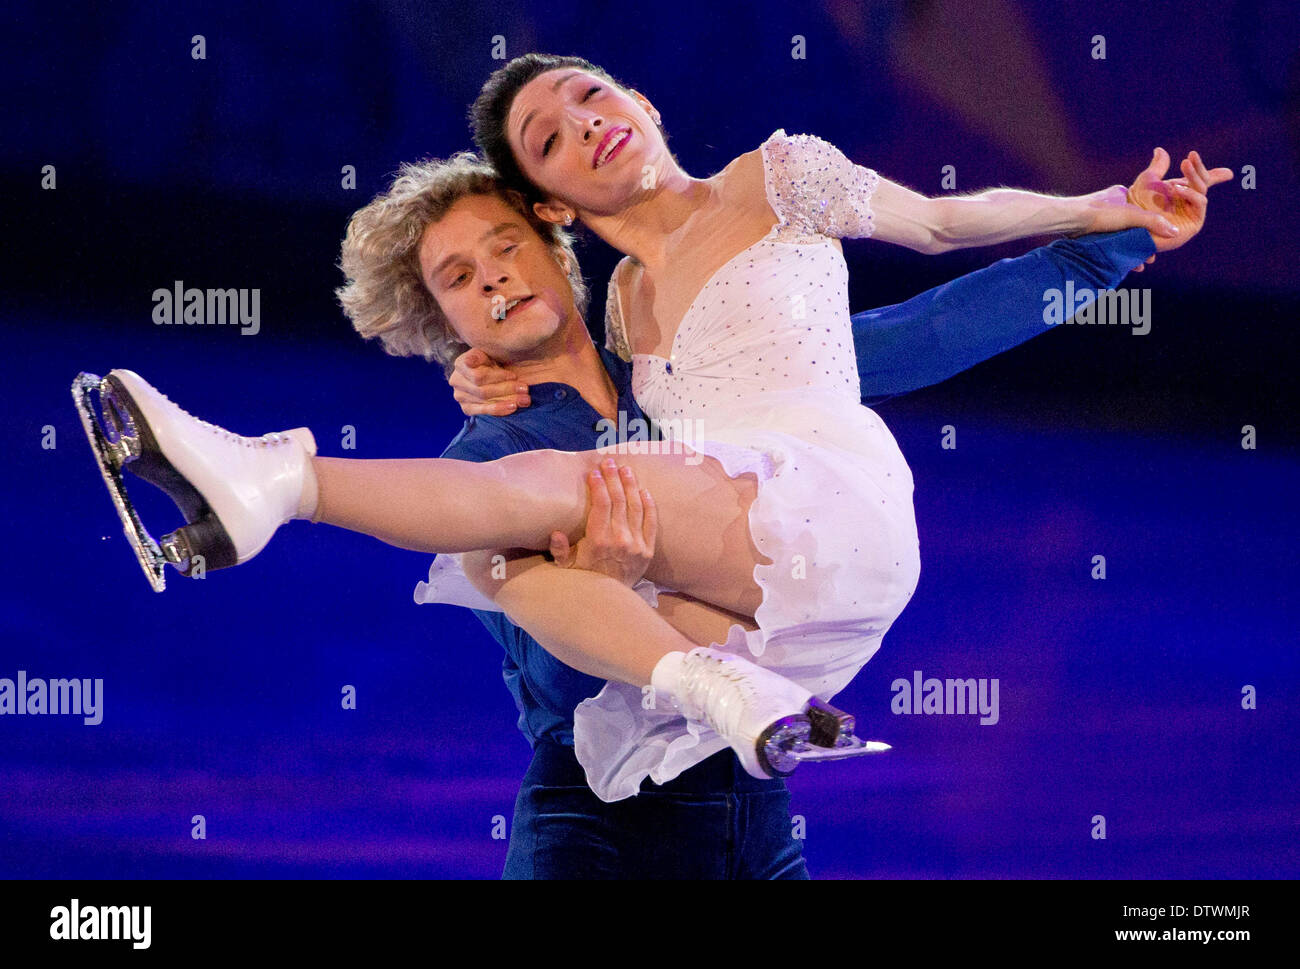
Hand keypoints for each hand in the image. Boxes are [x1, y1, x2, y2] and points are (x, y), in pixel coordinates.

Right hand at [449, 347, 529, 415]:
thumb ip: (480, 355)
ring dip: (506, 401)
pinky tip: (513, 407)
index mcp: (460, 363)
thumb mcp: (490, 351)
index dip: (498, 377)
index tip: (515, 376)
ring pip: (485, 401)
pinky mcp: (466, 408)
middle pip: (483, 390)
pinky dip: (499, 410)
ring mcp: (460, 396)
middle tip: (524, 389)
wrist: (495, 370)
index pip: (479, 375)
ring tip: (524, 399)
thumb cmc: (494, 359)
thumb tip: (469, 361)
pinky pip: (483, 411)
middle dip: (506, 389)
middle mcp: (456, 380)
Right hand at [548, 458, 656, 586]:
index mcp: (598, 541)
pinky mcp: (648, 551)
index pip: (601, 504)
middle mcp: (619, 540)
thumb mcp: (565, 568)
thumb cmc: (584, 580)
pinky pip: (651, 522)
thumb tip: (556, 533)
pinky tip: (644, 491)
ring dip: (631, 485)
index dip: (598, 485)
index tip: (594, 472)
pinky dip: (649, 505)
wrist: (609, 603)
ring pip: (636, 507)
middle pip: (619, 500)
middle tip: (609, 462)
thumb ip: (559, 551)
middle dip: (613, 478)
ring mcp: (636, 545)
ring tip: (626, 469)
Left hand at [1126, 148, 1232, 267]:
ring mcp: (1191, 214)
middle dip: (1198, 169)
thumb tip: (1160, 150)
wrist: (1130, 225)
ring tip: (1184, 165)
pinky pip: (1200, 204)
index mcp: (1181, 192)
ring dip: (1193, 177)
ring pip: (1201, 191)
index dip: (1216, 175)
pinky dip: (1191, 193)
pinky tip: (1177, 188)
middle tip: (1191, 157)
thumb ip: (1157, 167)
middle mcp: (1188, 203)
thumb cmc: (1136, 206)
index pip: (1202, 181)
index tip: (1228, 172)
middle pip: (1202, 183)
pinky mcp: (1193, 224)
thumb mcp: (1147, 182)